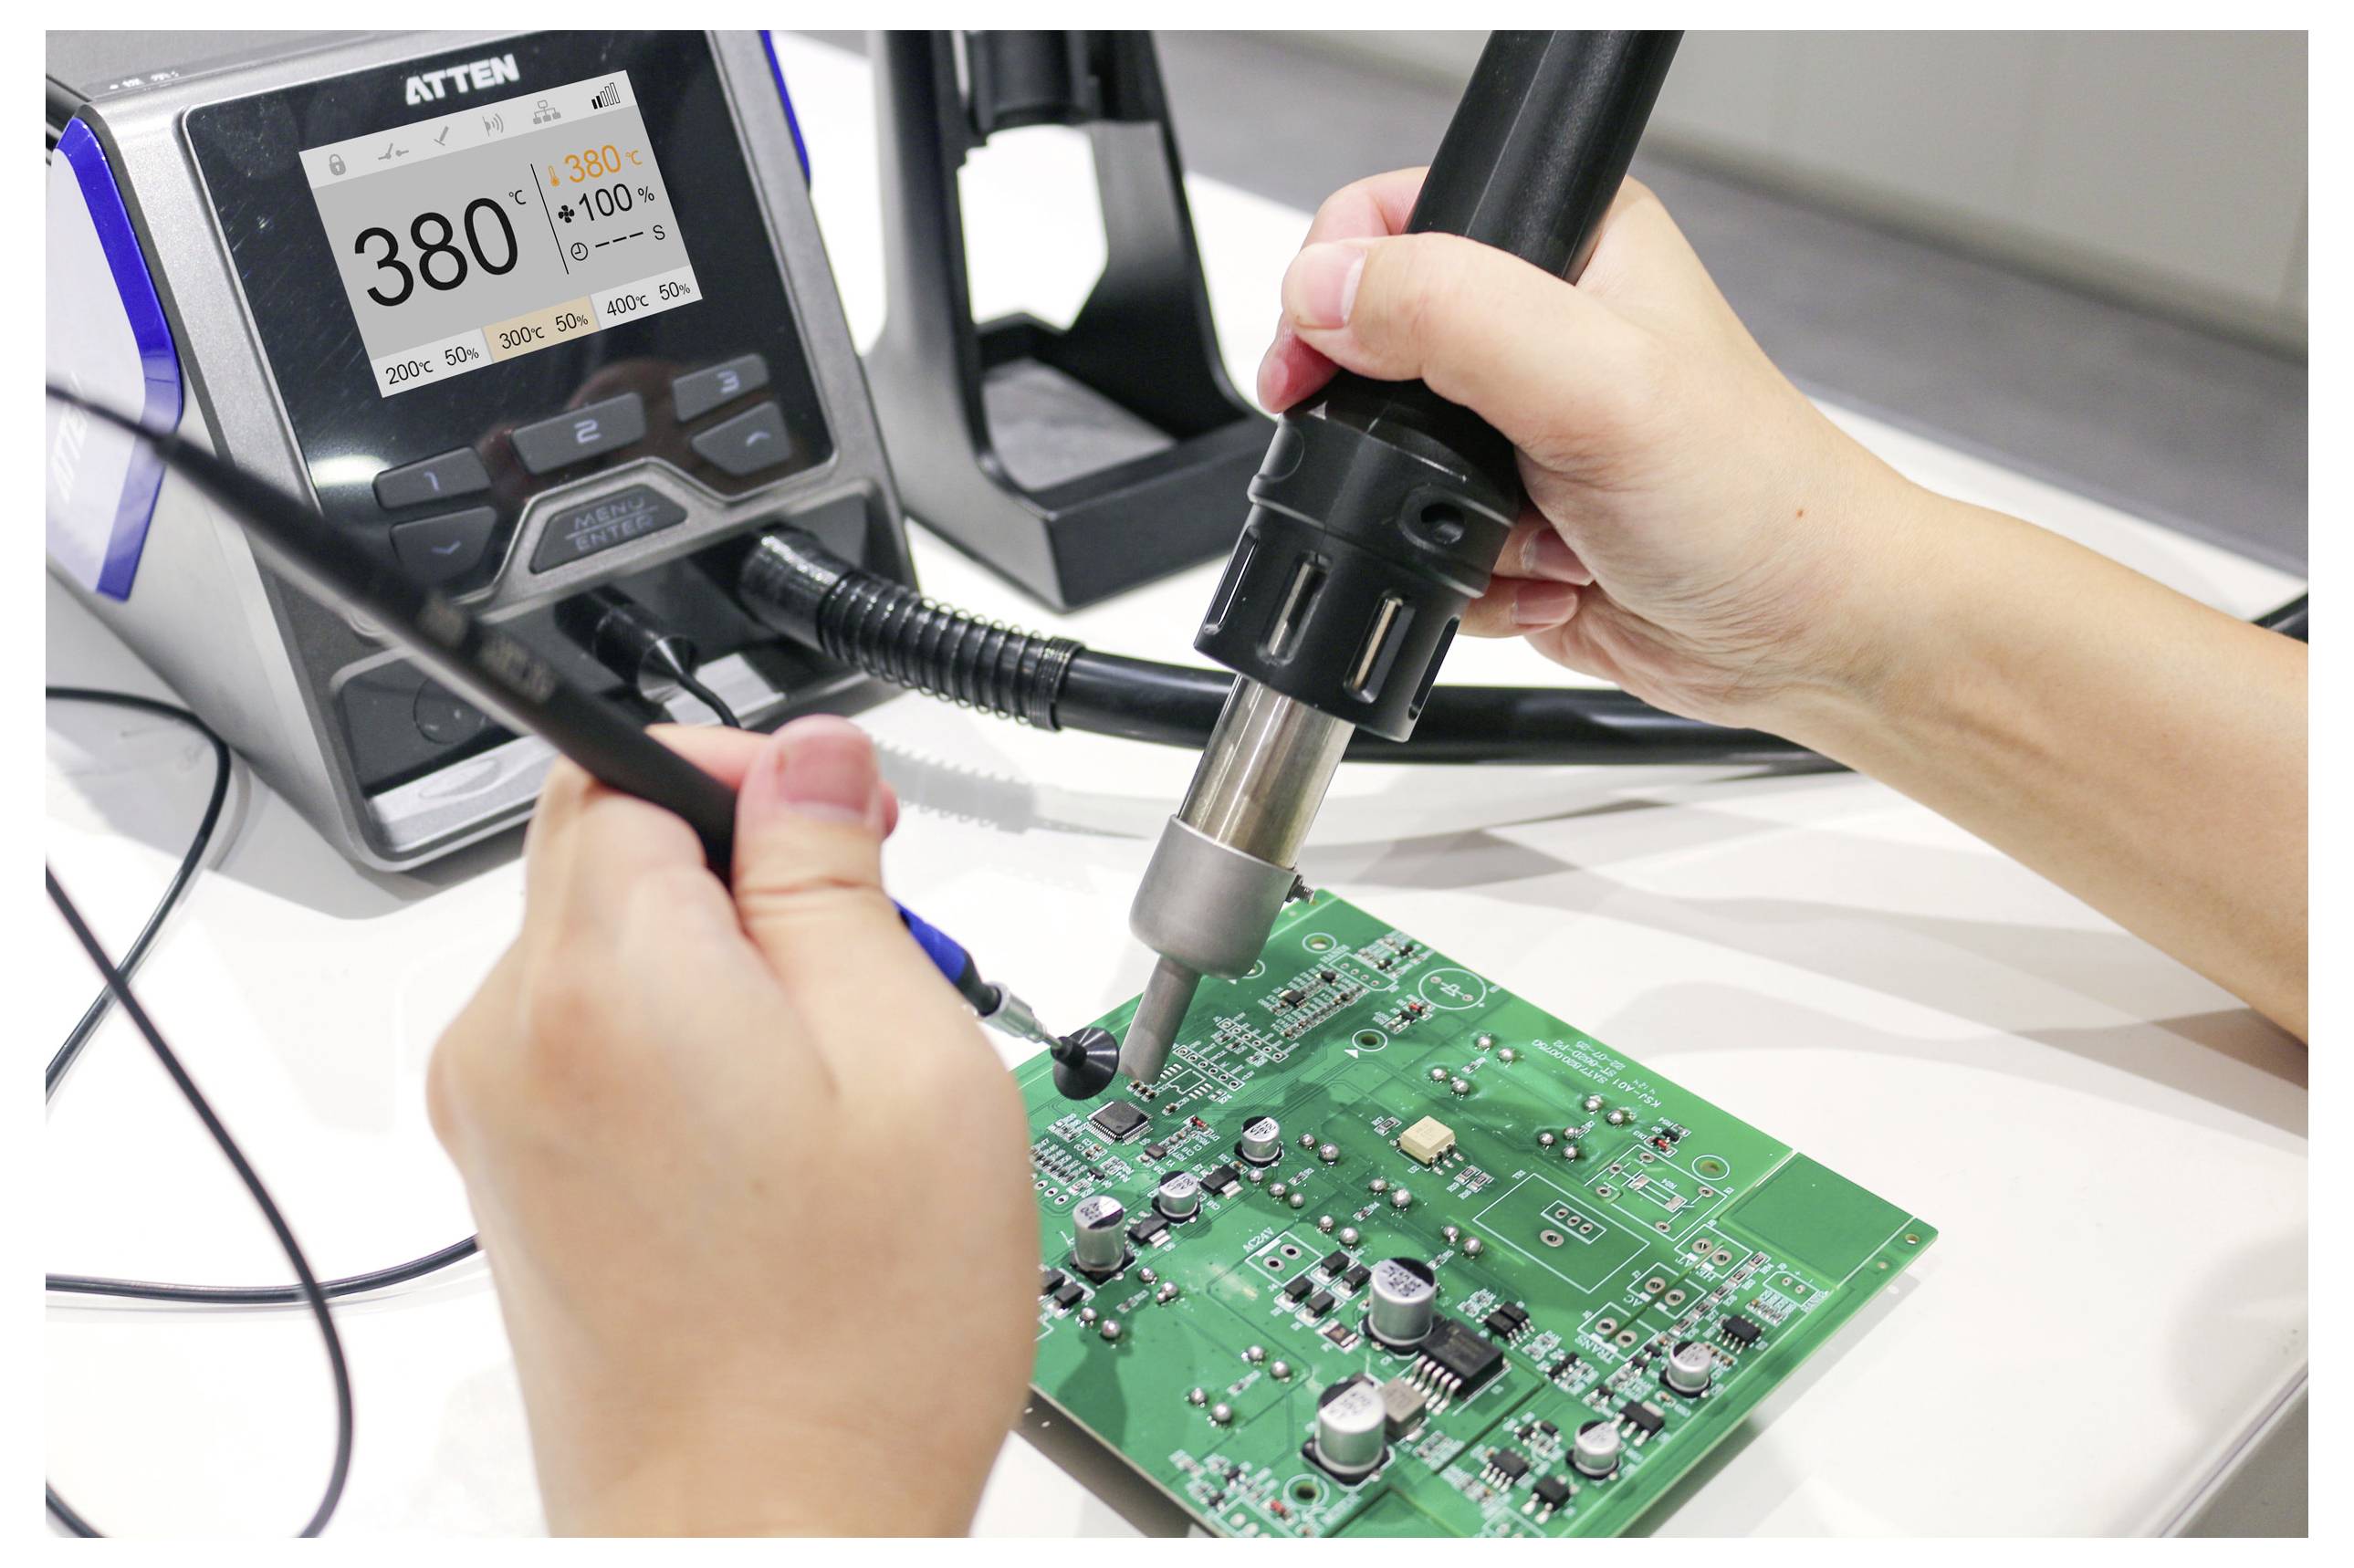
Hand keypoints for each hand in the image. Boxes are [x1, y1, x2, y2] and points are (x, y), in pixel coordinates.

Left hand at [428, 717, 1036, 1534]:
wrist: (762, 1536)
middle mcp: (514, 1040)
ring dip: (718, 955)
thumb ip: (835, 877)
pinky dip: (682, 1038)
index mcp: (607, 980)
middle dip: (740, 860)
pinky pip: (590, 1039)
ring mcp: (499, 1118)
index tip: (845, 817)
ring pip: (600, 942)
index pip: (629, 760)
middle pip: (603, 844)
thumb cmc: (853, 1344)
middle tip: (866, 945)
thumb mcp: (910, 1059)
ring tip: (839, 1064)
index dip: (752, 765)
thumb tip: (809, 757)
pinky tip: (784, 1128)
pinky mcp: (515, 1181)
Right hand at [1258, 168, 1933, 736]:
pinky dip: (1467, 580)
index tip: (1312, 359)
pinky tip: (1549, 576)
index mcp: (1569, 242)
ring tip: (1531, 531)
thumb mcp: (1595, 385)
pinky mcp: (1519, 520)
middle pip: (1372, 352)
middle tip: (1434, 472)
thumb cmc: (1759, 503)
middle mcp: (1543, 327)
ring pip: (1391, 467)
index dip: (1333, 282)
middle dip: (1391, 439)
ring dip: (1440, 523)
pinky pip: (1424, 546)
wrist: (1813, 636)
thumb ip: (1449, 316)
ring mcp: (1527, 431)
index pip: (1394, 216)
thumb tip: (1322, 291)